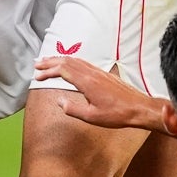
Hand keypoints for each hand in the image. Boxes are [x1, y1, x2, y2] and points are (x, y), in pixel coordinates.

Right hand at [34, 57, 157, 130]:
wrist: (139, 108)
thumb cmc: (117, 114)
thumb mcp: (91, 117)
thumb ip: (72, 109)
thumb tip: (59, 101)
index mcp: (87, 82)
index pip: (62, 70)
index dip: (48, 71)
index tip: (37, 76)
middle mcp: (92, 73)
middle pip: (67, 61)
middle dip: (50, 61)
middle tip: (37, 64)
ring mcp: (98, 72)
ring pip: (75, 60)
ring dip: (60, 59)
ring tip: (48, 61)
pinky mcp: (103, 74)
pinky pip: (83, 63)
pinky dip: (71, 62)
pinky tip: (69, 65)